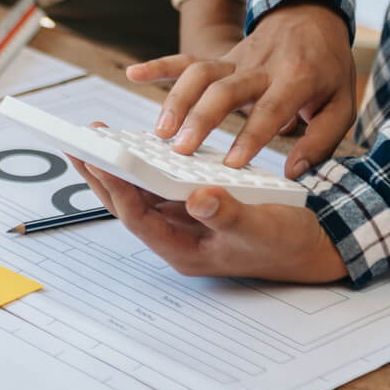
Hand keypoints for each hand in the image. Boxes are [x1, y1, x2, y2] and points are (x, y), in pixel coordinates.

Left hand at [72, 159, 346, 283]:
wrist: (312, 245)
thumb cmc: (287, 243)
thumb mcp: (261, 227)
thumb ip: (229, 214)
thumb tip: (199, 198)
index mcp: (184, 249)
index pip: (138, 217)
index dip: (116, 189)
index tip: (98, 160)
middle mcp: (176, 237)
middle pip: (126, 205)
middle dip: (101, 176)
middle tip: (77, 145)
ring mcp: (182, 222)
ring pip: (138, 193)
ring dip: (117, 167)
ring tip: (94, 139)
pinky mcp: (192, 206)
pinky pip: (158, 184)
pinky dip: (143, 164)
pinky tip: (134, 144)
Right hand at [129, 1, 353, 178]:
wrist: (313, 15)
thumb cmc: (327, 68)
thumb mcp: (341, 104)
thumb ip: (321, 140)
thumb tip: (293, 172)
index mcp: (295, 78)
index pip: (270, 109)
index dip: (250, 136)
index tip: (231, 164)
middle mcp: (260, 66)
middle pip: (224, 90)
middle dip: (200, 120)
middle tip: (180, 151)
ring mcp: (235, 58)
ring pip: (199, 73)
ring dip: (176, 101)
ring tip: (161, 134)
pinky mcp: (219, 56)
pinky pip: (186, 58)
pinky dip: (158, 66)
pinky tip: (132, 74)